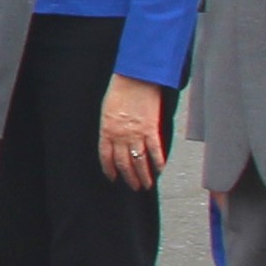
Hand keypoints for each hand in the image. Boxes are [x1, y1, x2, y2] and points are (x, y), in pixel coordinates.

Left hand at [96, 75, 169, 189]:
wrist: (136, 78)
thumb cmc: (120, 90)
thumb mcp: (108, 110)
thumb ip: (111, 126)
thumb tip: (114, 138)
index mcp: (106, 130)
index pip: (106, 156)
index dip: (109, 169)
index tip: (113, 178)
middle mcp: (120, 136)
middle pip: (124, 163)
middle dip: (129, 177)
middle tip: (134, 186)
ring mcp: (136, 134)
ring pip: (139, 161)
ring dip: (143, 175)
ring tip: (147, 185)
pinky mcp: (151, 129)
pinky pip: (154, 150)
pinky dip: (158, 162)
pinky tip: (160, 170)